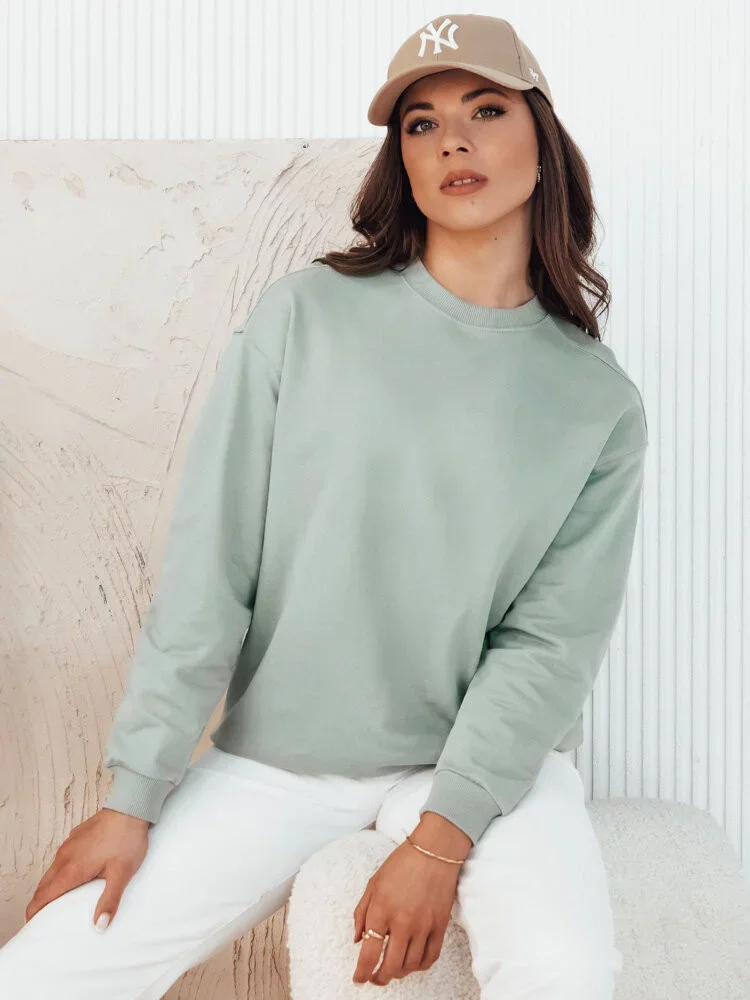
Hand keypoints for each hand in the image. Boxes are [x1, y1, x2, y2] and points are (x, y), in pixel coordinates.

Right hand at [26, 807, 150, 929]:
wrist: (131, 808)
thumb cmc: (127, 840)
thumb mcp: (121, 874)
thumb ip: (109, 901)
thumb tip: (99, 926)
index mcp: (72, 869)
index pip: (44, 894)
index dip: (34, 910)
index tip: (32, 923)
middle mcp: (65, 857)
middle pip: (44, 884)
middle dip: (40, 901)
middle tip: (42, 916)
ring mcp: (69, 845)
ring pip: (52, 869)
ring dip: (50, 885)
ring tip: (56, 899)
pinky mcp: (76, 836)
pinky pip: (62, 858)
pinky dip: (60, 870)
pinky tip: (72, 874)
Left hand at [352, 817, 469, 986]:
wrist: (434, 850)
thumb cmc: (401, 863)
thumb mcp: (373, 883)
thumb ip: (362, 913)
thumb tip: (357, 940)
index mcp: (381, 910)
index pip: (369, 953)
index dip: (362, 972)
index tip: (358, 979)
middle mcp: (402, 922)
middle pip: (390, 966)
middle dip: (379, 978)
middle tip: (375, 978)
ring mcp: (423, 926)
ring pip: (410, 966)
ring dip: (399, 973)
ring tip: (392, 970)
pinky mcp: (440, 926)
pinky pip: (430, 957)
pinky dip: (420, 966)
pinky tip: (413, 963)